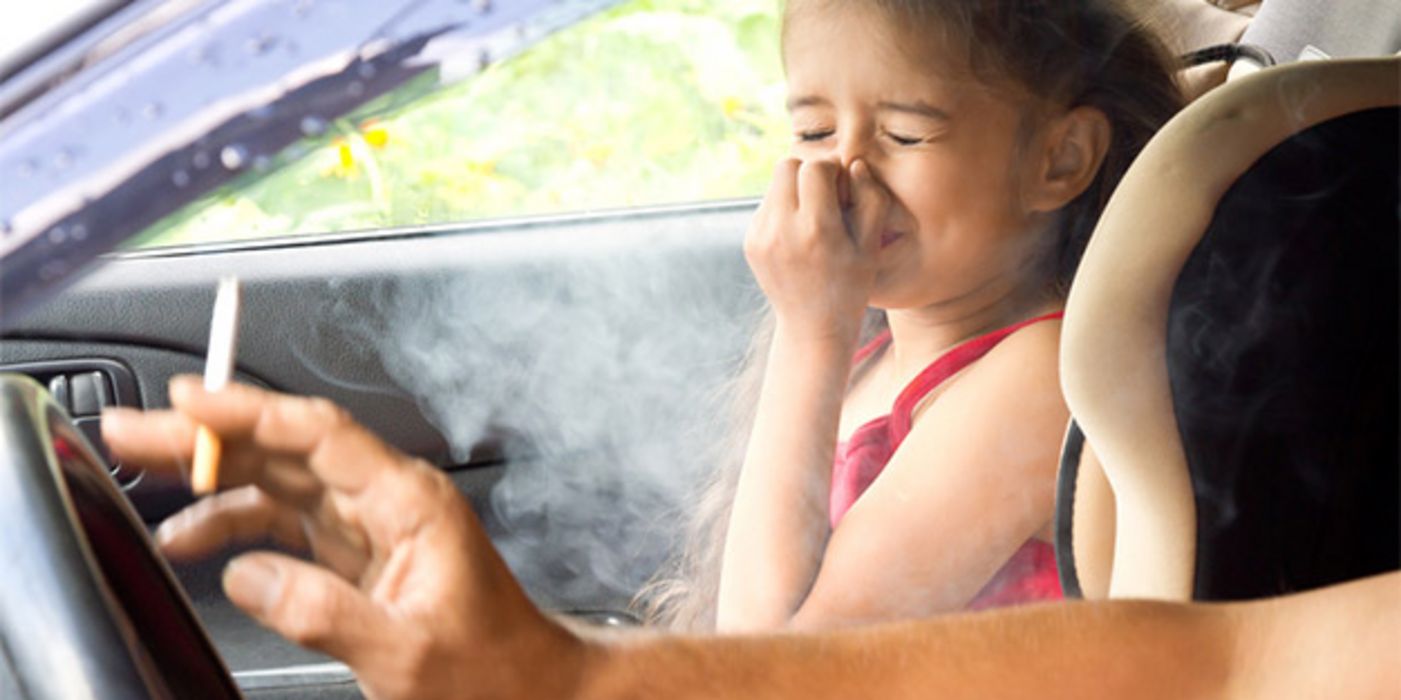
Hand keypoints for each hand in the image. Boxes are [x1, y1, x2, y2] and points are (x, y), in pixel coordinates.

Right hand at [101, 377, 585, 699]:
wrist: (531, 688)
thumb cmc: (493, 667)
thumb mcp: (407, 652)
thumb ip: (325, 612)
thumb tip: (250, 576)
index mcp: (409, 502)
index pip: (319, 435)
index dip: (249, 411)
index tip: (188, 401)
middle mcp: (388, 500)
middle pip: (286, 449)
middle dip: (208, 435)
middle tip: (136, 430)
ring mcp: (371, 525)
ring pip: (280, 481)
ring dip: (212, 477)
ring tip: (144, 477)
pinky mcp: (358, 554)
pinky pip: (288, 522)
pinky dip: (237, 524)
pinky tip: (194, 536)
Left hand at [744, 158, 889, 343]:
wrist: (812, 326)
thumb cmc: (851, 284)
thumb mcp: (871, 245)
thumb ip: (870, 199)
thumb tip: (854, 164)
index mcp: (816, 229)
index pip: (814, 168)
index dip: (833, 172)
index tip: (843, 192)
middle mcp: (781, 230)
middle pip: (787, 165)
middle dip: (809, 173)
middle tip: (827, 198)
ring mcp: (760, 237)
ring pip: (774, 184)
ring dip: (795, 190)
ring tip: (814, 219)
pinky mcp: (750, 242)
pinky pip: (766, 205)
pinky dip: (783, 210)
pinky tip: (799, 235)